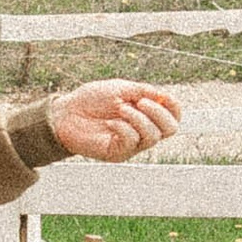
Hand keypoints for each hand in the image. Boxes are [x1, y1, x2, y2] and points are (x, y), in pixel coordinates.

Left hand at [48, 79, 180, 160]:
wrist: (66, 112)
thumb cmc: (91, 99)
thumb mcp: (120, 88)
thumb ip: (143, 92)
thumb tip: (163, 96)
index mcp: (146, 114)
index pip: (173, 116)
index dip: (174, 107)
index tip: (164, 96)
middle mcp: (142, 131)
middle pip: (170, 129)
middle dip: (159, 114)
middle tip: (142, 102)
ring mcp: (131, 144)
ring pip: (152, 136)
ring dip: (138, 119)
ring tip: (121, 109)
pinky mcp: (117, 153)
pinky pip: (131, 142)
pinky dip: (124, 128)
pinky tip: (111, 122)